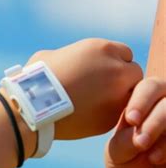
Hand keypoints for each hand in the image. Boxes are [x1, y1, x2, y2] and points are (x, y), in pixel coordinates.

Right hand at [27, 38, 142, 139]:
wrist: (33, 106)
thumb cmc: (37, 77)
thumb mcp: (51, 56)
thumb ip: (70, 57)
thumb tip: (68, 61)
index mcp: (102, 49)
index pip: (124, 53)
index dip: (114, 62)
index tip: (102, 70)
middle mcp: (116, 70)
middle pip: (134, 73)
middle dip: (121, 80)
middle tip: (104, 87)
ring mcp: (117, 95)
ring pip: (130, 96)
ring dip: (117, 97)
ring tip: (94, 102)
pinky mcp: (111, 118)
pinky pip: (116, 114)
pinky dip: (106, 114)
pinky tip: (86, 113)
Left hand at [103, 77, 165, 167]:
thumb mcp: (118, 152)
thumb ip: (126, 136)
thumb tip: (139, 125)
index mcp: (142, 105)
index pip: (148, 88)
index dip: (142, 101)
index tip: (131, 120)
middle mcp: (165, 109)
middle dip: (155, 119)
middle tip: (141, 142)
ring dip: (165, 130)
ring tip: (152, 157)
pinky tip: (160, 161)